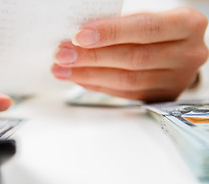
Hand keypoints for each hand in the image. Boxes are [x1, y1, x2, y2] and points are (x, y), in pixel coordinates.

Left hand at [52, 7, 208, 101]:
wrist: (178, 49)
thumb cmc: (156, 30)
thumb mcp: (143, 19)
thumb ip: (118, 28)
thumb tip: (78, 40)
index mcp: (187, 25)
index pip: (146, 28)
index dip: (111, 33)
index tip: (79, 36)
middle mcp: (187, 54)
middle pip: (133, 59)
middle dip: (92, 57)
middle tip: (63, 55)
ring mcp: (177, 79)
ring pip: (127, 81)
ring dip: (89, 75)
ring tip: (63, 69)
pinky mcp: (162, 96)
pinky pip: (124, 94)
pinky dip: (98, 85)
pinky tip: (79, 78)